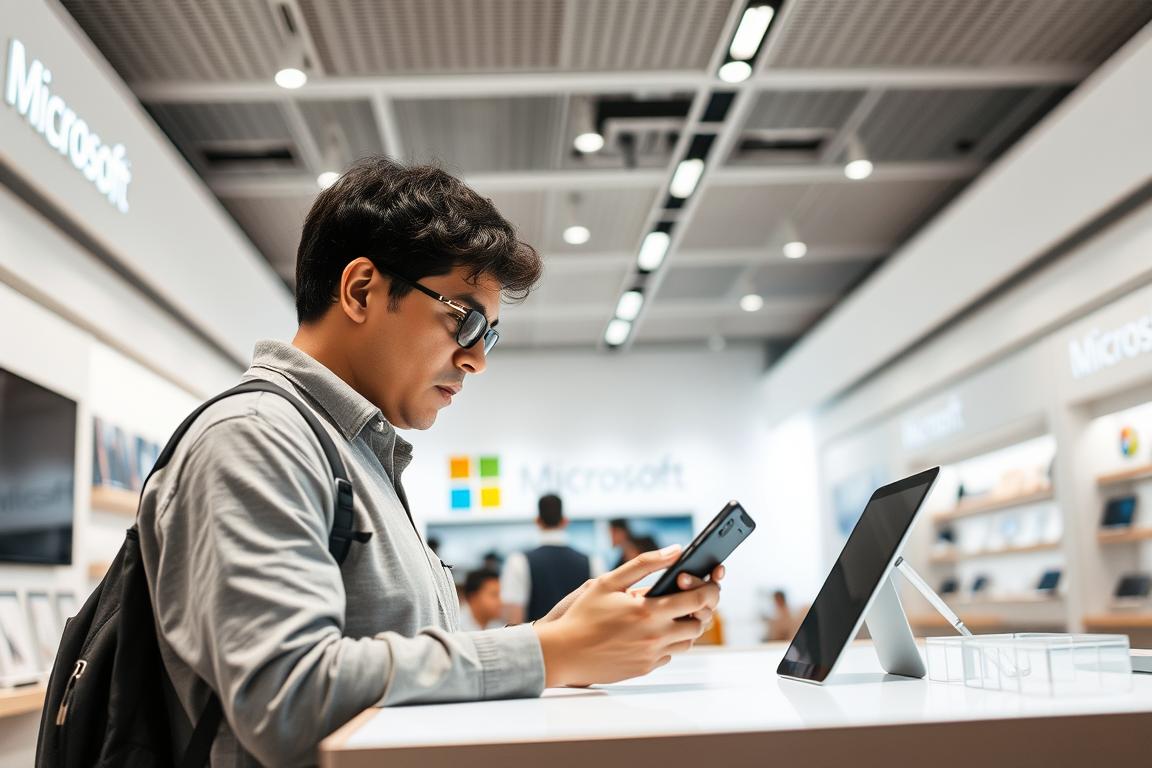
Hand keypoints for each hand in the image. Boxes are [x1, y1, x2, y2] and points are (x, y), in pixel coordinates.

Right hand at [533, 546, 721, 686]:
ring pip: (688, 641)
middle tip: (693, 596)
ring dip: (687, 626)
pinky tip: (654, 630)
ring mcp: (652, 655)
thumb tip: (676, 550)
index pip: (698, 600)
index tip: (711, 581)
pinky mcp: (645, 668)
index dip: (711, 589)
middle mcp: (655, 636)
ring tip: (673, 612)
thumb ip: (645, 563)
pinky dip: (669, 641)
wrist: (563, 653)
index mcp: (648, 611)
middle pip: (699, 623)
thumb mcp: (608, 581)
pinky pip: (670, 655)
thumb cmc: (583, 615)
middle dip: (702, 608)